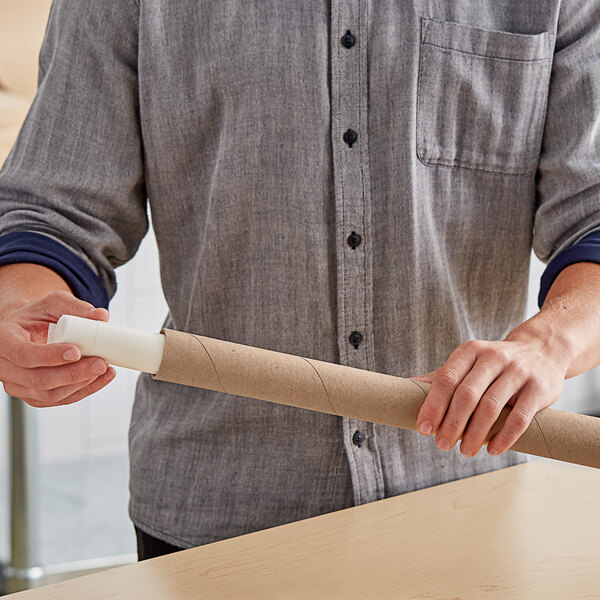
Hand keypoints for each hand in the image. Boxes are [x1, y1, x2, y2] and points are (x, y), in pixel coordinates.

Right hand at [0, 291, 115, 406]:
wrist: (28, 330)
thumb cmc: (37, 316)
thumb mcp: (53, 304)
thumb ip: (75, 308)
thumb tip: (101, 315)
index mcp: (5, 340)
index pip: (23, 354)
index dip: (50, 356)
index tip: (76, 352)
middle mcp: (6, 367)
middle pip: (38, 379)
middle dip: (74, 373)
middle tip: (100, 363)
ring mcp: (18, 385)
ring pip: (50, 394)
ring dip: (81, 384)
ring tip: (105, 369)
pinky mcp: (34, 396)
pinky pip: (59, 399)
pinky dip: (84, 391)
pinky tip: (102, 378)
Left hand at [413, 331, 569, 456]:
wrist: (541, 351)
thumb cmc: (494, 364)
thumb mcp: (468, 363)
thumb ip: (442, 377)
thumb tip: (406, 389)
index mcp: (470, 351)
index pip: (446, 379)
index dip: (433, 406)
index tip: (423, 429)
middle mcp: (493, 357)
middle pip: (467, 395)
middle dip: (451, 424)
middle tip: (442, 445)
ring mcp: (518, 371)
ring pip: (491, 407)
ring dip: (475, 434)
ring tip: (466, 451)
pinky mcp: (539, 388)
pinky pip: (520, 418)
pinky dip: (504, 437)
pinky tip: (492, 449)